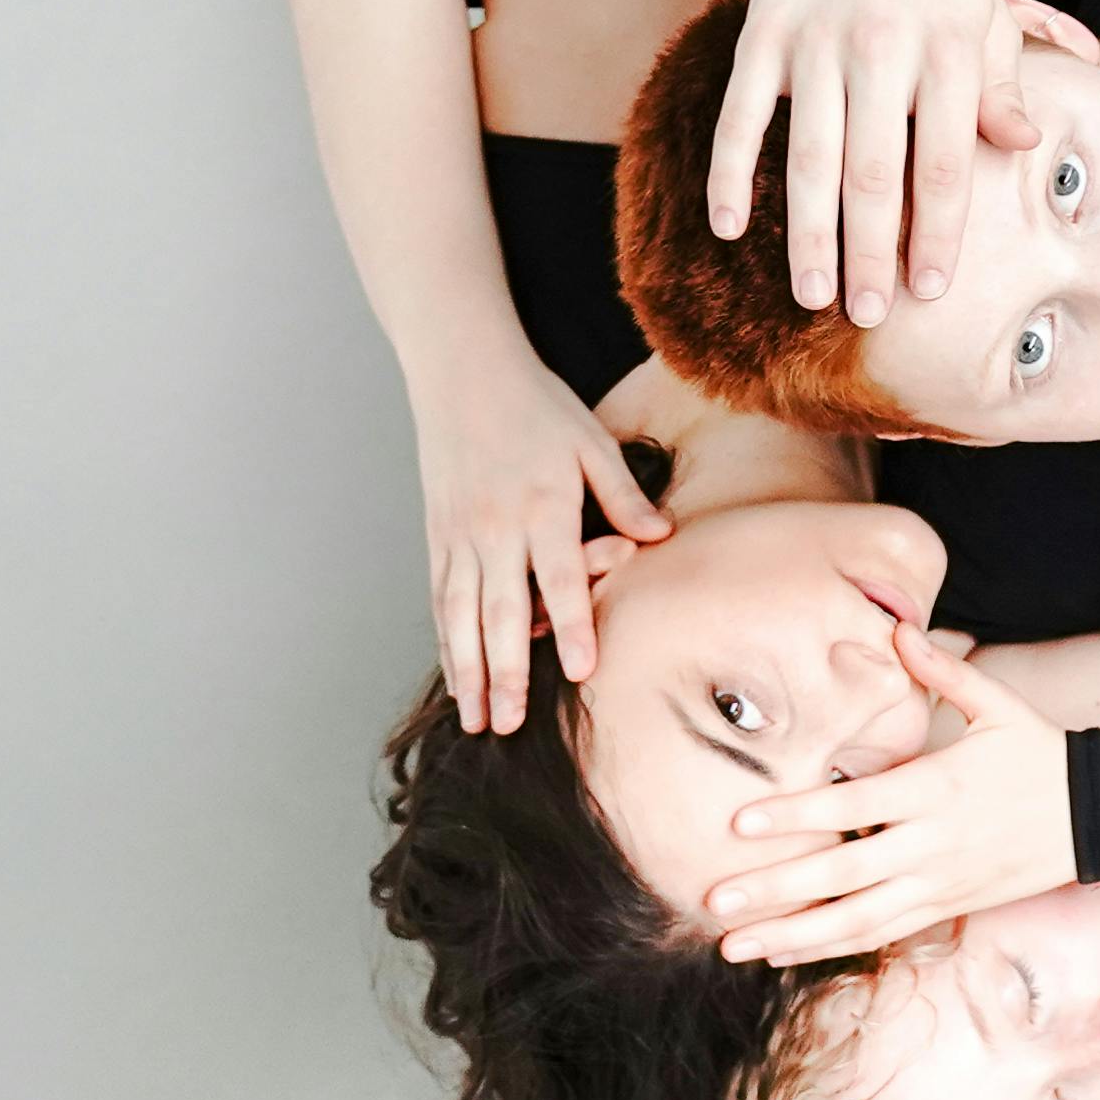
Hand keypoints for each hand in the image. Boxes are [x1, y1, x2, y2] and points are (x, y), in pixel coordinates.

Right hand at [409, 347, 664, 733]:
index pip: (558, 577)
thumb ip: (623, 496)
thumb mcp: (593, 442)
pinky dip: (446, 642)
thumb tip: (662, 537)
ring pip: (461, 615)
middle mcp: (496, 528)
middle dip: (506, 672)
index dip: (570, 625)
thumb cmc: (538, 407)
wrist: (464, 374)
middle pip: (501, 611)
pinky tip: (455, 676)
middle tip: (511, 725)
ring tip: (476, 720)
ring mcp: (461, 535)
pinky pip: (441, 599)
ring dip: (468, 671)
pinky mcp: (438, 536)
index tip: (579, 671)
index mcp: (542, 505)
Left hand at [700, 634, 1070, 968]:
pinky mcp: (947, 906)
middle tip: (714, 897)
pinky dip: (830, 946)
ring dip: (790, 934)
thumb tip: (899, 626)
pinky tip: (784, 950)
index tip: (738, 821)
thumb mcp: (999, 706)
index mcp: (936, 789)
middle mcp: (932, 844)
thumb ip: (943, 672)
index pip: (852, 807)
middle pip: (841, 875)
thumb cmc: (1040, 755)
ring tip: (732, 944)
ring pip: (855, 920)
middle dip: (774, 890)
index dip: (794, 816)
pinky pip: (880, 933)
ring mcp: (939, 883)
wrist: (1097, 814)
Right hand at [709, 0, 1048, 325]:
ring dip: (807, 232)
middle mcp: (882, 48)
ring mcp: (815, 42)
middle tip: (870, 315)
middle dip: (870, 250)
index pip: (943, 161)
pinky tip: (727, 228)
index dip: (937, 231)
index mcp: (946, 50)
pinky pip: (741, 114)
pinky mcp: (763, 34)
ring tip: (811, 295)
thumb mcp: (985, 19)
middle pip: (874, 170)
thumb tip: (1024, 146)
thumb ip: (1003, 85)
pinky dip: (730, 172)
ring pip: (809, 154)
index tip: (932, 290)